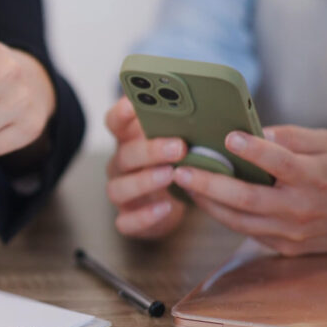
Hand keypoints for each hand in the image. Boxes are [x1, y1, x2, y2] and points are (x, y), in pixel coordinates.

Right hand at [105, 96, 187, 237]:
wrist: (177, 199)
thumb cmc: (179, 163)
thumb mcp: (181, 140)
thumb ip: (184, 126)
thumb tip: (212, 107)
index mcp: (129, 140)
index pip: (114, 122)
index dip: (121, 114)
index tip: (134, 104)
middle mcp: (120, 165)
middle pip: (123, 155)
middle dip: (150, 151)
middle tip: (179, 147)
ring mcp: (121, 193)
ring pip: (118, 189)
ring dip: (143, 181)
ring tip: (171, 176)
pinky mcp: (128, 218)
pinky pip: (126, 221)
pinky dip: (144, 216)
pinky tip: (167, 208)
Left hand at [173, 125, 326, 255]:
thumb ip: (293, 137)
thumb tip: (256, 132)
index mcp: (313, 176)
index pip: (280, 162)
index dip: (254, 150)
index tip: (229, 137)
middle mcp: (300, 207)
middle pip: (247, 197)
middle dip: (209, 183)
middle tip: (181, 170)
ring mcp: (292, 232)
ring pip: (239, 220)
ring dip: (207, 203)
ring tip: (185, 185)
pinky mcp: (285, 247)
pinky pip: (246, 232)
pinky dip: (223, 216)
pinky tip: (205, 201)